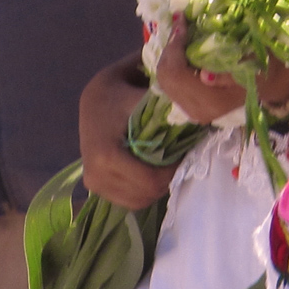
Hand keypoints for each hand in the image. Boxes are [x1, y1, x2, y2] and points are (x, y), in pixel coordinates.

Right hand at [79, 54, 177, 210]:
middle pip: (146, 192)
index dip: (174, 169)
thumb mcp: (143, 90)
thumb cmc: (121, 88)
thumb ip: (166, 102)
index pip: (149, 180)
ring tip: (168, 161)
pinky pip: (129, 200)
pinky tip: (153, 169)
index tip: (187, 151)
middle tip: (180, 156)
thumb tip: (195, 111)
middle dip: (168, 176)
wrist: (95, 96)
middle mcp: (94, 174)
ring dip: (158, 185)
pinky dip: (145, 189)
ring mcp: (93, 183)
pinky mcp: (95, 186)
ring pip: (139, 200)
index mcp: (105, 154)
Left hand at [154, 15, 288, 122]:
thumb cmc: (263, 66)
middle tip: (180, 24)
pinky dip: (172, 63)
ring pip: (163, 79)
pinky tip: (182, 50)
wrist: (268, 83)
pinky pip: (169, 82)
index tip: (181, 20)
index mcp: (212, 101)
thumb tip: (203, 75)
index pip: (177, 74)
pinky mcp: (188, 105)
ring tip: (181, 34)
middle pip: (166, 76)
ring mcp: (191, 110)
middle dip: (170, 47)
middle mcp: (197, 110)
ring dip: (169, 54)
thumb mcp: (252, 64)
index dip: (175, 44)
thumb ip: (228, 74)